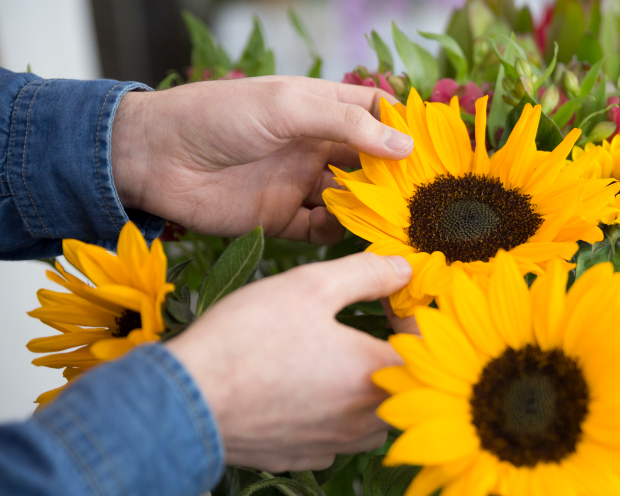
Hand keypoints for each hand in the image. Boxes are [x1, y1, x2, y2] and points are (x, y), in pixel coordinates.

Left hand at [111, 76, 413, 244]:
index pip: (375, 114)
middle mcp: (315, 146)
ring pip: (352, 200)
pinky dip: (339, 232)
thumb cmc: (216, 116)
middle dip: (395, 177)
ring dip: (371, 209)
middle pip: (370, 163)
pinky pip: (323, 230)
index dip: (404, 128)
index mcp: (318, 109)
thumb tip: (405, 145)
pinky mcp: (282, 220)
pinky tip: (351, 232)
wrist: (152, 158)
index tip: (435, 149)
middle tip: (424, 195)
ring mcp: (299, 184)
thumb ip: (347, 124)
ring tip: (395, 221)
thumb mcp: (287, 107)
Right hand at [164, 252, 411, 471]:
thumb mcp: (311, 286)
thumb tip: (406, 268)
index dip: (412, 314)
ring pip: (375, 416)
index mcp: (377, 374)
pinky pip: (338, 435)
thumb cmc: (247, 340)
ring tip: (338, 356)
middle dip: (393, 350)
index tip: (387, 296)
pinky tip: (305, 388)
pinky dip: (334, 412)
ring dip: (367, 386)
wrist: (185, 404)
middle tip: (368, 322)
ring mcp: (336, 445)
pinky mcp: (304, 458)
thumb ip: (368, 273)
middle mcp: (366, 419)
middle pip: (406, 385)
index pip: (425, 347)